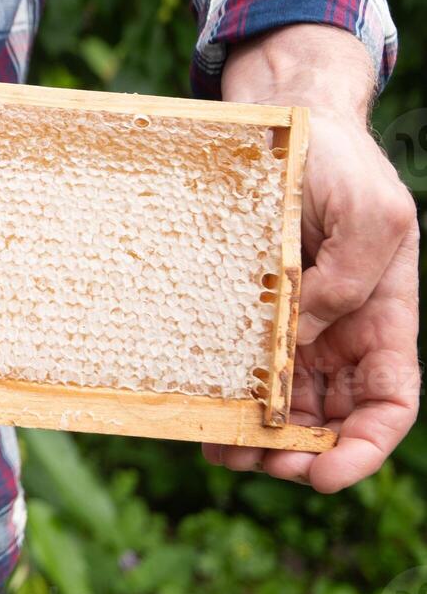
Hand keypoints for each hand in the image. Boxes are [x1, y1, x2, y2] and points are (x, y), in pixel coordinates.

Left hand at [205, 25, 419, 491]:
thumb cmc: (340, 161)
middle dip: (302, 454)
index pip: (389, 403)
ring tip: (222, 451)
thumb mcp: (370, 214)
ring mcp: (294, 326)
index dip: (364, 447)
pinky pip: (243, 368)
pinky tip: (205, 414)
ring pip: (285, 405)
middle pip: (331, 418)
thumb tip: (304, 336)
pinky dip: (230, 399)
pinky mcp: (250, 312)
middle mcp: (340, 333)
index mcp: (383, 317)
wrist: (289, 120)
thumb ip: (350, 279)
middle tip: (260, 464)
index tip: (324, 473)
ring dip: (260, 439)